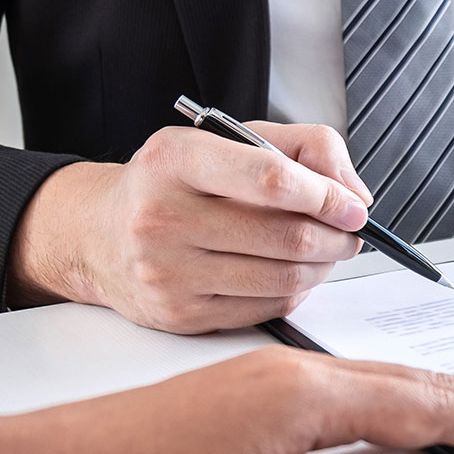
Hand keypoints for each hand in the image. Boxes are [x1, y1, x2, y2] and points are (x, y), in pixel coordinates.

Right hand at [9, 123, 374, 333]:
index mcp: (175, 160)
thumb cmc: (174, 184)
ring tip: (325, 250)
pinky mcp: (180, 314)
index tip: (353, 207)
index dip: (326, 196)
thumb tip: (353, 192)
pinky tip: (291, 272)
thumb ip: (303, 148)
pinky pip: (267, 308)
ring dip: (322, 267)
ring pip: (283, 278)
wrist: (100, 234)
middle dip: (335, 237)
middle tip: (348, 232)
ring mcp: (168, 271)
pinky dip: (295, 291)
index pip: (271, 180)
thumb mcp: (228, 140)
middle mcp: (162, 216)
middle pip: (285, 236)